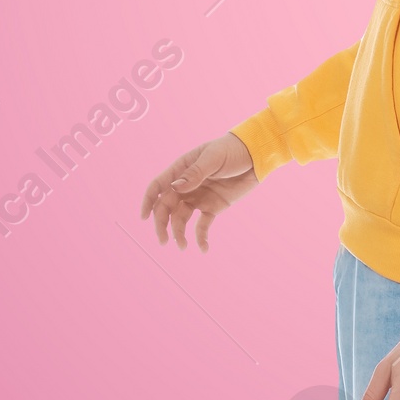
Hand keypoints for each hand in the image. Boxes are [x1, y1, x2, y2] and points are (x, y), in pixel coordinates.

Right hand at [140, 133, 256, 249]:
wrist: (255, 156)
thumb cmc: (231, 150)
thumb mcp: (213, 158)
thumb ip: (195, 173)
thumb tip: (175, 188)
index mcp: (181, 170)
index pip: (158, 187)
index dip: (148, 201)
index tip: (144, 217)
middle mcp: (186, 186)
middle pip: (166, 207)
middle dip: (162, 224)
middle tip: (163, 241)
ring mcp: (198, 197)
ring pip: (181, 219)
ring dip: (179, 234)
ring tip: (183, 247)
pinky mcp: (212, 207)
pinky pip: (202, 225)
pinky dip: (201, 237)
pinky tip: (203, 249)